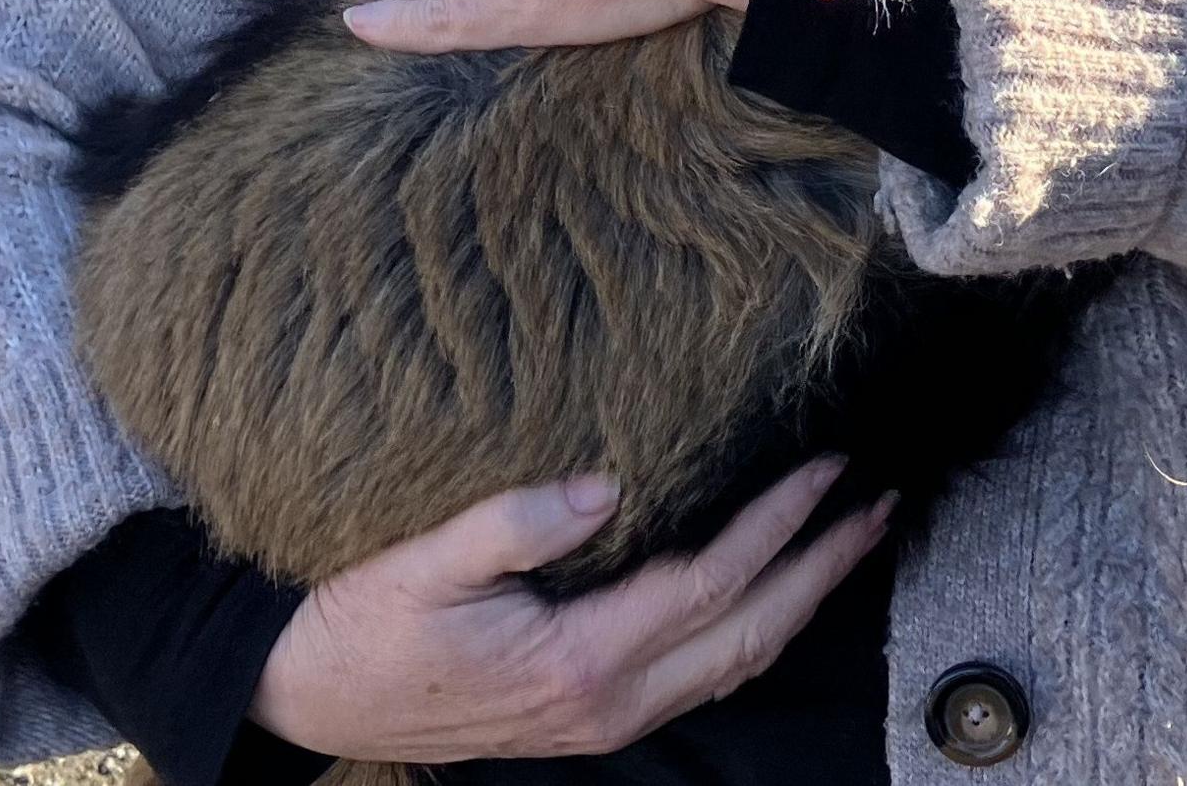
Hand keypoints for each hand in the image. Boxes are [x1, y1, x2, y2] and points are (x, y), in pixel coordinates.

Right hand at [252, 461, 893, 761]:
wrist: (307, 699)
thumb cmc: (360, 624)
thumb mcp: (420, 563)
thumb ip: (510, 525)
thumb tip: (604, 487)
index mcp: (578, 659)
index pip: (713, 581)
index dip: (778, 524)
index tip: (827, 467)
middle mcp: (609, 702)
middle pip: (751, 634)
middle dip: (822, 570)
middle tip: (879, 505)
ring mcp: (606, 719)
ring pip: (736, 664)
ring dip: (800, 601)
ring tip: (848, 542)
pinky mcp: (593, 716)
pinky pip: (702, 677)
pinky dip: (754, 631)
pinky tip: (770, 594)